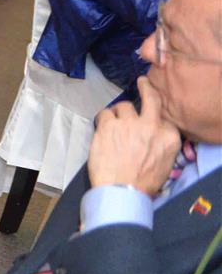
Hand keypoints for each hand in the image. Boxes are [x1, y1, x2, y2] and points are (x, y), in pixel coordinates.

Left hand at [87, 77, 181, 195]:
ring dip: (118, 114)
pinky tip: (103, 130)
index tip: (149, 114)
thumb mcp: (165, 163)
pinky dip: (103, 120)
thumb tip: (152, 134)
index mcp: (169, 137)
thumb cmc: (143, 183)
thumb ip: (160, 143)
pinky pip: (105, 113)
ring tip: (114, 128)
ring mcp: (129, 123)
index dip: (153, 116)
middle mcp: (151, 125)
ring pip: (123, 106)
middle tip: (142, 82)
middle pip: (150, 97)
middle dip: (146, 87)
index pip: (163, 117)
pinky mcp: (109, 125)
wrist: (122, 191)